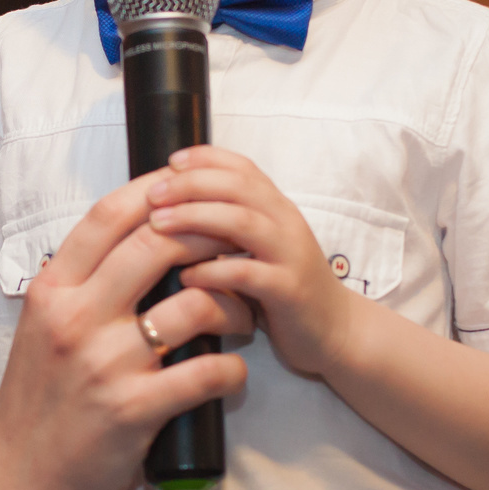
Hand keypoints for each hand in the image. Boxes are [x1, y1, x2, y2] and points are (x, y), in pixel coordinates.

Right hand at [0, 173, 251, 489]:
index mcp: (52, 293)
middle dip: (209, 236)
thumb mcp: (39, 335)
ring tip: (242, 320)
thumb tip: (134, 250)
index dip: (157, 190)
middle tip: (235, 248)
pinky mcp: (133, 410)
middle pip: (158, 243)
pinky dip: (233, 372)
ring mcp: (105, 364)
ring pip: (194, 305)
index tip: (190, 188)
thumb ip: (79, 293)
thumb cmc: (36, 412)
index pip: (108, 216)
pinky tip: (232, 375)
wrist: (18, 489)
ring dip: (234, 307)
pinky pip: (207, 374)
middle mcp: (75, 319)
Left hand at [145, 146, 359, 378]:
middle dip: (190, 185)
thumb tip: (173, 206)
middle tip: (152, 195)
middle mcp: (286, 223)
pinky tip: (185, 276)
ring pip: (242, 222)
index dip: (205, 158)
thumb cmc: (283, 287)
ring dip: (194, 218)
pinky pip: (247, 273)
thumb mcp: (258, 248)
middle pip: (237, 186)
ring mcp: (290, 255)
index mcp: (277, 208)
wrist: (335, 330)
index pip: (242, 167)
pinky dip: (212, 271)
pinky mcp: (289, 290)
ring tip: (157, 225)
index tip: (170, 162)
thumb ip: (229, 225)